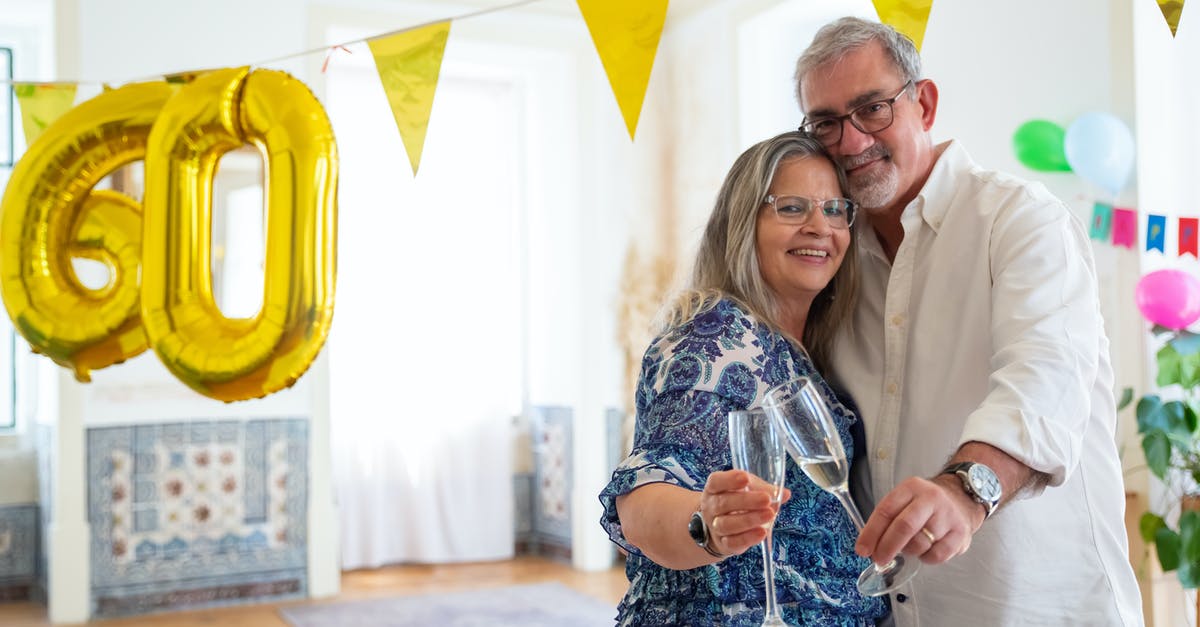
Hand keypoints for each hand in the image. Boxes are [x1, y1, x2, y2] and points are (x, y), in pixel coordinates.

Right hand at [700, 469, 791, 556]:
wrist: (722, 529)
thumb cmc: (737, 503)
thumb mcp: (748, 490)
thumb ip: (764, 489)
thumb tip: (784, 494)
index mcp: (714, 489)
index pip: (716, 482)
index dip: (729, 480)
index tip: (745, 478)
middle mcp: (711, 507)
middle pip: (723, 503)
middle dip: (746, 501)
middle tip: (765, 499)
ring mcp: (715, 527)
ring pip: (727, 524)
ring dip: (749, 520)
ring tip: (769, 514)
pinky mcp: (724, 544)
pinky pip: (733, 542)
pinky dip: (748, 538)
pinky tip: (762, 532)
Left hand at [855, 474, 984, 565]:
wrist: (962, 498)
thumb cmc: (926, 503)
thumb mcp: (905, 499)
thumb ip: (887, 519)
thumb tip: (869, 545)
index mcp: (911, 488)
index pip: (886, 510)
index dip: (871, 532)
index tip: (863, 549)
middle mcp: (931, 499)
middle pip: (904, 526)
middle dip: (887, 547)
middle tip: (879, 559)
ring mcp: (948, 516)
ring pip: (920, 543)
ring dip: (909, 551)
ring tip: (909, 547)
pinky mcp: (961, 534)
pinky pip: (937, 555)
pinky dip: (926, 558)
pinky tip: (926, 550)